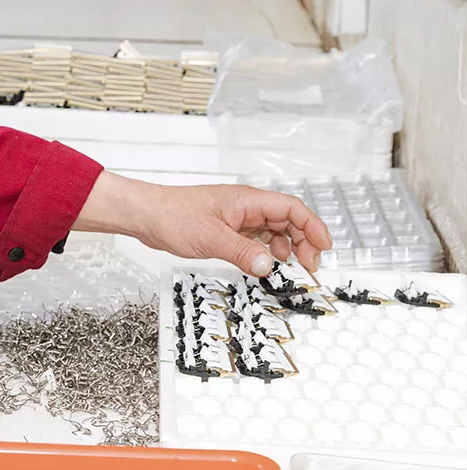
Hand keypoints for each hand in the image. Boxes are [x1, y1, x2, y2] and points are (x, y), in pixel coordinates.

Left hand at [74, 172, 332, 275]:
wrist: (145, 215)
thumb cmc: (173, 217)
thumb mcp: (211, 238)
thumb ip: (242, 253)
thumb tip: (270, 266)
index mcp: (248, 200)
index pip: (292, 208)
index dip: (313, 226)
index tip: (324, 248)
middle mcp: (246, 206)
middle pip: (287, 220)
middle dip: (303, 241)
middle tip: (308, 267)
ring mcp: (236, 217)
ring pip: (273, 230)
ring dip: (285, 247)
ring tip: (288, 269)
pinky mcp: (226, 228)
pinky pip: (255, 238)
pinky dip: (265, 251)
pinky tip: (265, 264)